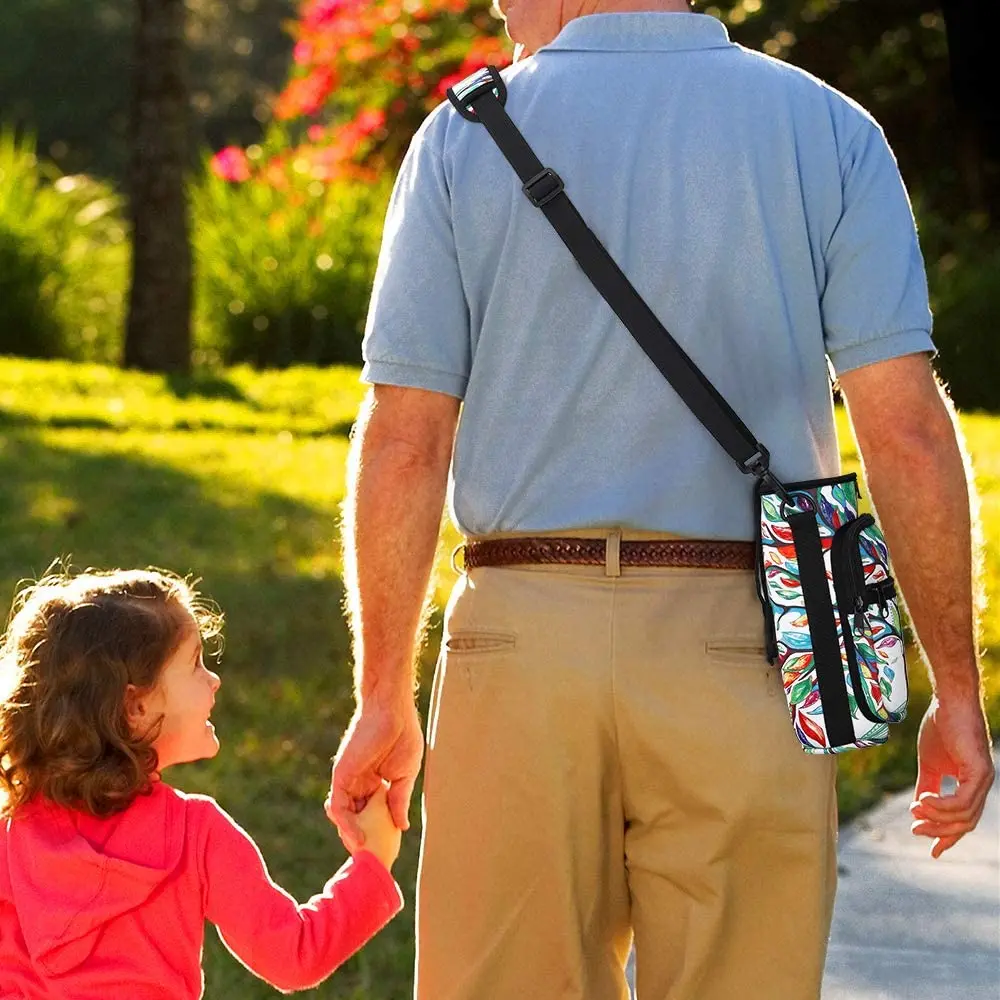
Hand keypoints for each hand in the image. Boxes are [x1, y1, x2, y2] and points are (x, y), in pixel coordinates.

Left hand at [326, 696, 423, 851]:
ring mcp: (349, 782)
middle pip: (357, 819)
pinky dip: (346, 825)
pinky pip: (339, 808)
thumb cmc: (403, 736)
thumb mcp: (406, 775)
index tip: (385, 850)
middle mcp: (360, 785)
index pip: (373, 815)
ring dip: (353, 837)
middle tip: (372, 859)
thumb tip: (402, 827)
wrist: (392, 711)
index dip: (378, 833)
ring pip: (345, 818)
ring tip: (366, 853)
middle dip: (363, 840)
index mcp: (377, 784)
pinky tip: (359, 838)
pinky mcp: (341, 777)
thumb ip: (400, 800)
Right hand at [910, 695, 993, 857]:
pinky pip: (962, 801)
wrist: (948, 702)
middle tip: (915, 830)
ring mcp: (984, 779)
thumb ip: (926, 786)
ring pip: (964, 816)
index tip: (932, 852)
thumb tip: (917, 809)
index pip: (964, 820)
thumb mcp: (929, 764)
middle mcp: (982, 786)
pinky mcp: (979, 771)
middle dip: (939, 831)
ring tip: (914, 810)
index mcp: (972, 785)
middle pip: (965, 823)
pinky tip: (923, 800)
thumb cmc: (940, 728)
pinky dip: (942, 805)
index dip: (948, 837)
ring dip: (936, 817)